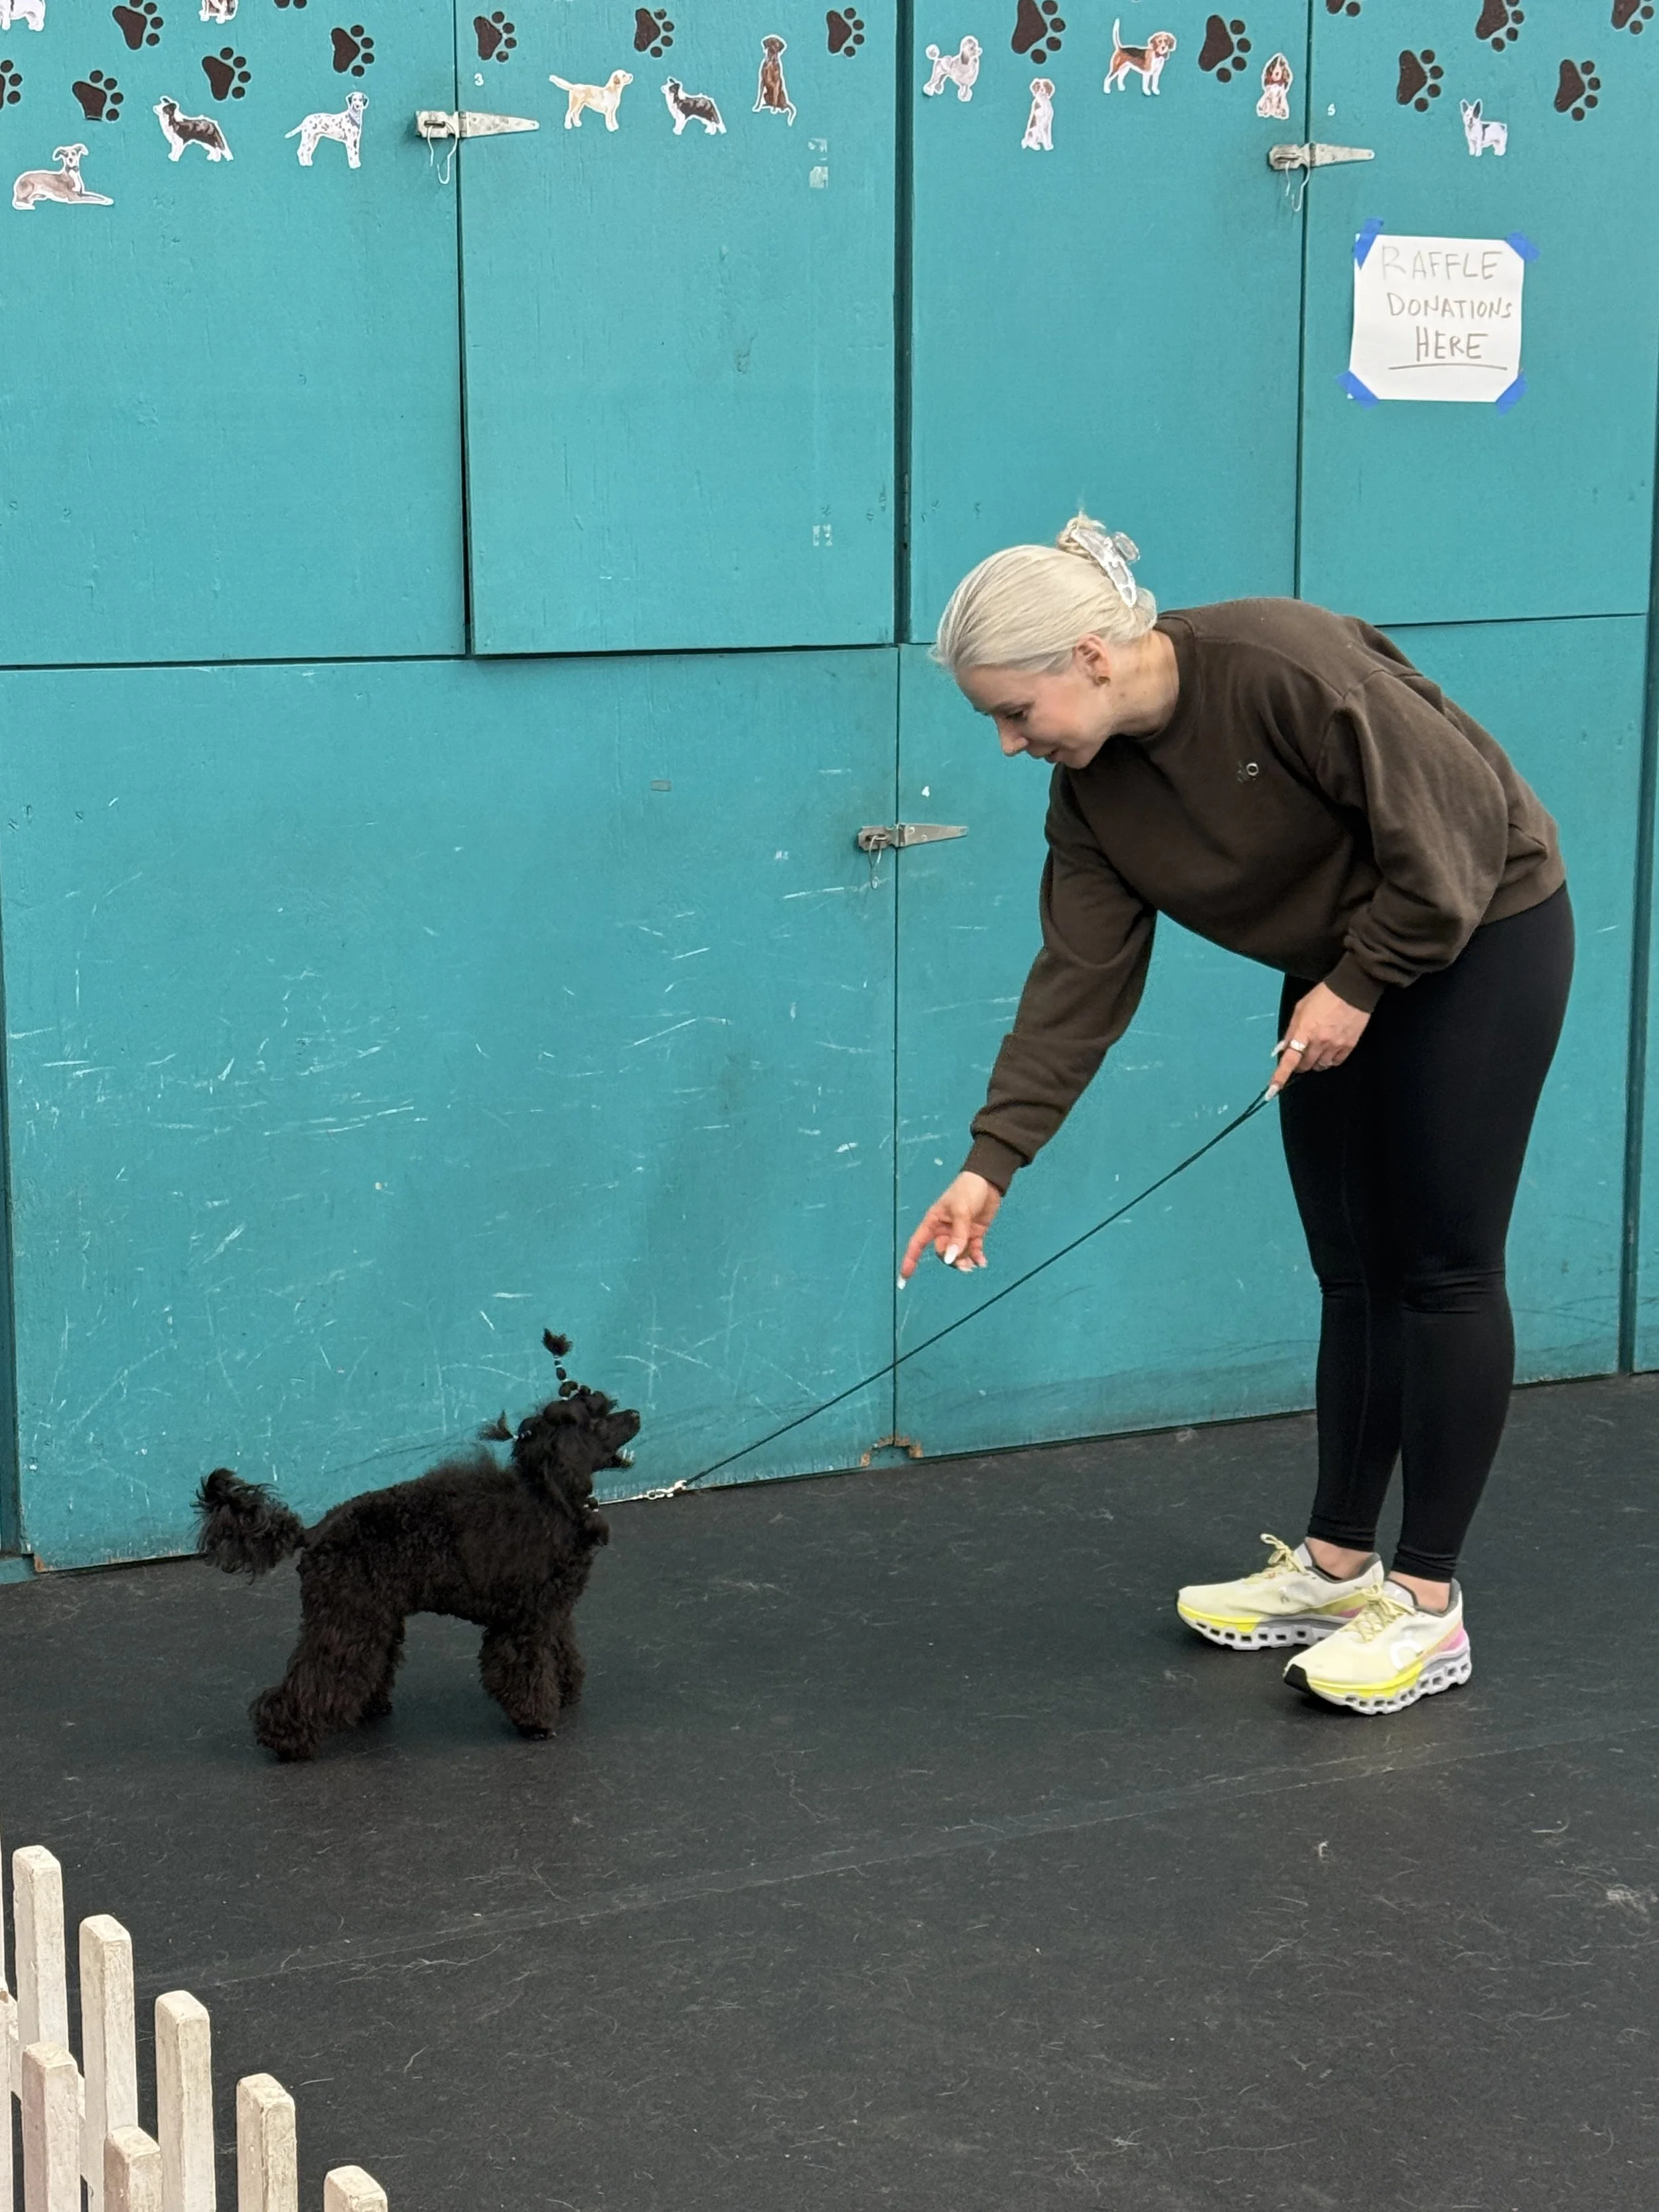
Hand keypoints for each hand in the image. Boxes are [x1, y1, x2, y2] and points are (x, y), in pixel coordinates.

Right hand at [900, 1172, 1001, 1279]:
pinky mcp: (974, 1233)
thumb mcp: (961, 1212)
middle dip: (951, 1260)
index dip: (910, 1260)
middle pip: (942, 1253)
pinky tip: (982, 1262)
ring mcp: (960, 1232)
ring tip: (974, 1264)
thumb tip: (950, 1259)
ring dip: (964, 1261)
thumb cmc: (968, 1190)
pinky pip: (972, 1251)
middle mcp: (944, 1229)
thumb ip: (957, 1236)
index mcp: (933, 1221)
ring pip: (958, 1254)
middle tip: (963, 1263)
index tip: (904, 1277)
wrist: (989, 1180)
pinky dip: (976, 1257)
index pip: (917, 1243)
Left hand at [1268, 982, 1370, 1096]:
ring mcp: (1335, 1045)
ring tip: (1318, 1047)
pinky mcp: (1348, 1046)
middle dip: (1300, 1062)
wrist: (1351, 990)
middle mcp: (1319, 1042)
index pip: (1289, 1060)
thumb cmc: (1323, 996)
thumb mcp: (1300, 1009)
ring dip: (1315, 1061)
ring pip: (1320, 1066)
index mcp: (1304, 1032)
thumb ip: (1291, 1030)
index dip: (1280, 1076)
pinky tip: (1330, 1049)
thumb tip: (1283, 1048)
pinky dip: (1330, 1060)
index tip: (1271, 1091)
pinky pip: (1336, 1062)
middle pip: (1305, 1065)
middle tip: (1302, 1051)